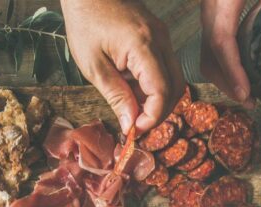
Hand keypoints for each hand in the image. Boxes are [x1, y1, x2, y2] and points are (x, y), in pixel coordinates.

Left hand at [62, 0, 184, 132]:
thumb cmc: (85, 23)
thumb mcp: (93, 66)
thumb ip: (115, 96)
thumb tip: (130, 124)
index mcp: (143, 45)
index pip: (161, 91)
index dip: (152, 116)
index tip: (135, 129)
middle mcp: (160, 40)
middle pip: (176, 88)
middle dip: (159, 112)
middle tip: (136, 125)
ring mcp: (163, 37)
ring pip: (173, 79)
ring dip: (156, 100)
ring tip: (131, 108)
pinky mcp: (159, 37)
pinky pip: (165, 68)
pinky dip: (153, 86)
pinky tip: (132, 90)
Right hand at [200, 0, 260, 106]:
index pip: (221, 42)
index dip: (232, 71)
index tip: (246, 92)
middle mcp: (211, 7)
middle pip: (209, 55)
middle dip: (227, 83)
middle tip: (251, 102)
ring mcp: (209, 10)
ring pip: (206, 52)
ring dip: (223, 77)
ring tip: (246, 93)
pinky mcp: (214, 11)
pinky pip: (211, 43)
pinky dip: (222, 63)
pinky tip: (240, 71)